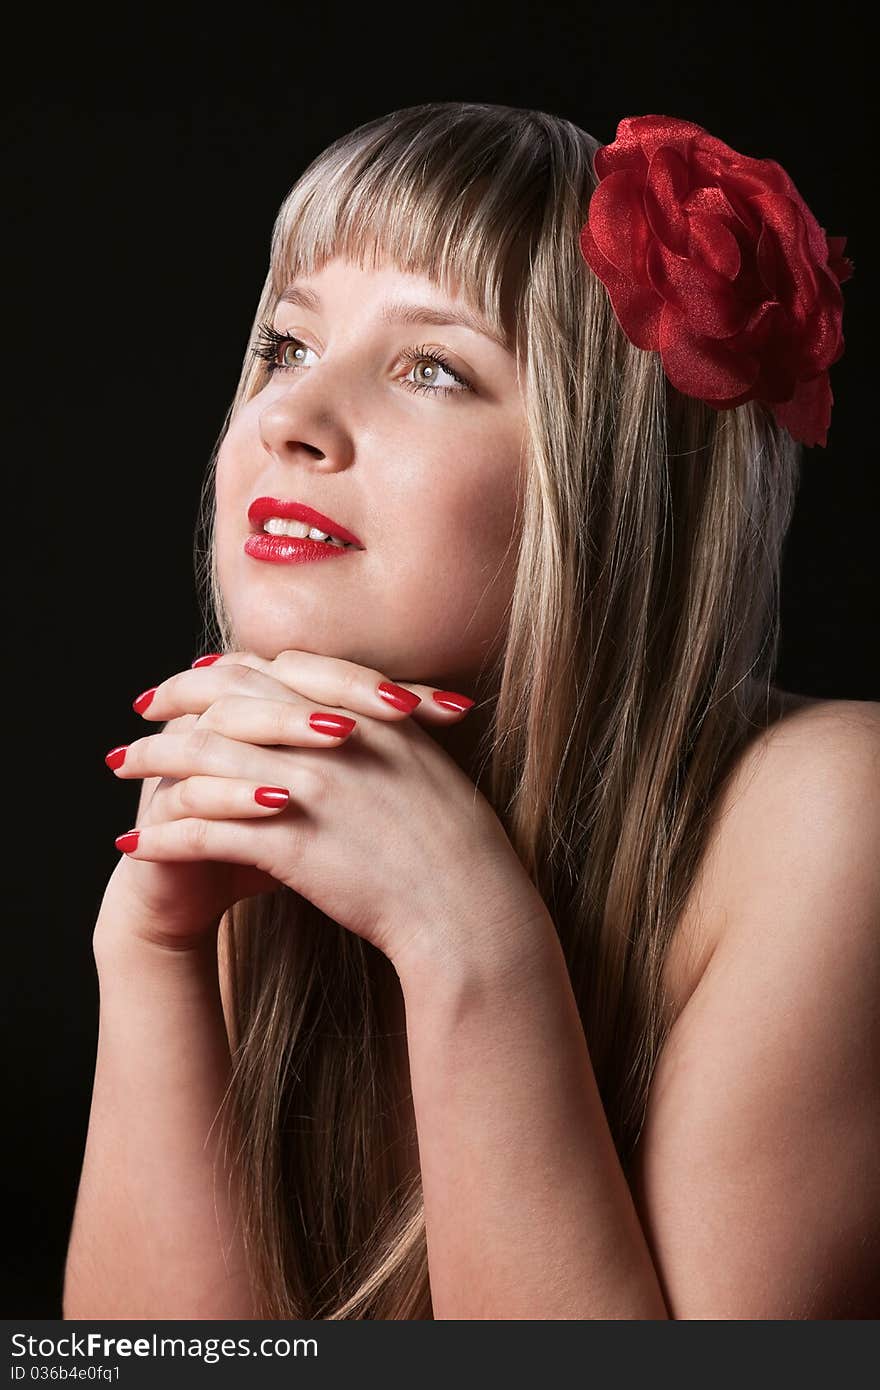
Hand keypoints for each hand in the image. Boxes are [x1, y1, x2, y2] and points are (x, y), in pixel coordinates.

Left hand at [104, 649, 545, 974]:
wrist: (470, 908)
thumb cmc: (456, 846)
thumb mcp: (421, 763)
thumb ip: (379, 728)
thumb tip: (342, 716)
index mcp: (364, 711)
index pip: (272, 671)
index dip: (222, 673)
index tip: (190, 680)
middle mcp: (332, 738)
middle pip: (228, 702)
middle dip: (173, 705)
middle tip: (138, 716)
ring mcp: (310, 788)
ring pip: (206, 760)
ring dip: (155, 763)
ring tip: (121, 769)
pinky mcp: (292, 844)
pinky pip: (207, 831)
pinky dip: (166, 835)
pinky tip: (138, 842)